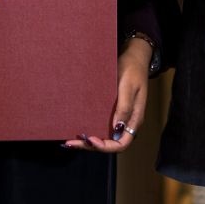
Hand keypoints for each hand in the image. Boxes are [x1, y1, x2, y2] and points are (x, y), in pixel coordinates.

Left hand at [65, 37, 151, 151]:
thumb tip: (116, 129)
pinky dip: (90, 130)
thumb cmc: (132, 70)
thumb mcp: (128, 87)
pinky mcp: (113, 111)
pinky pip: (102, 125)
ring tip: (70, 140)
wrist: (133, 57)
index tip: (91, 139)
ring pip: (104, 136)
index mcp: (134, 119)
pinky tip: (78, 129)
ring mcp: (119, 117)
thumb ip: (124, 108)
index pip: (122, 143)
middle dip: (91, 145)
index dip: (106, 146)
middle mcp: (126, 122)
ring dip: (88, 140)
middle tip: (71, 142)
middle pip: (110, 143)